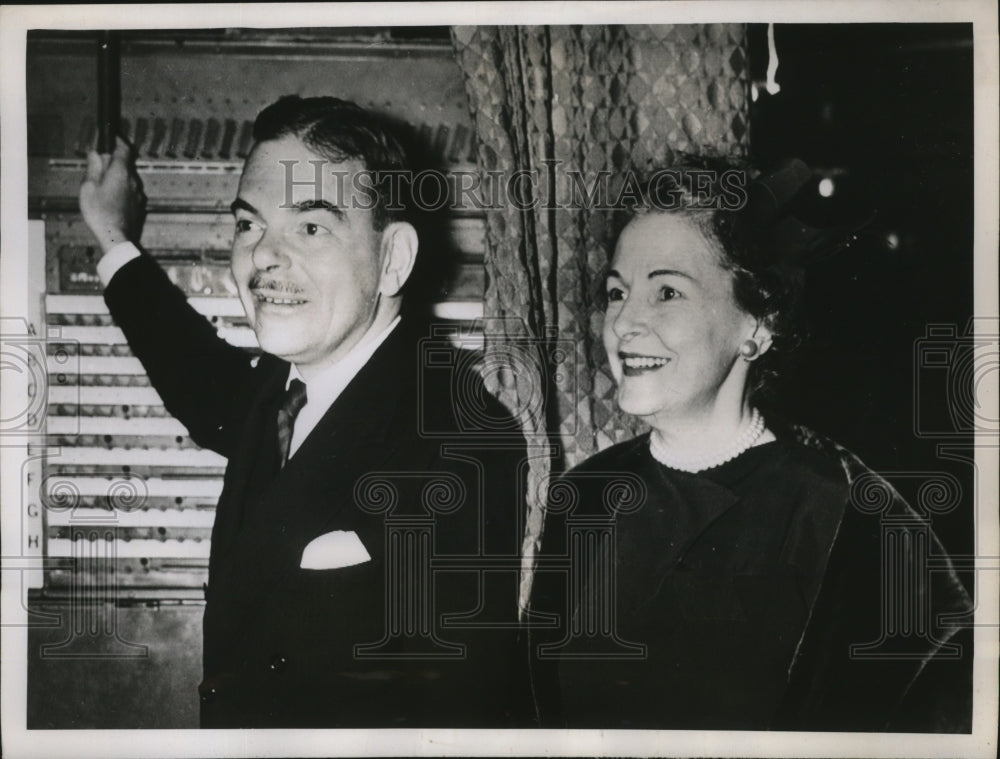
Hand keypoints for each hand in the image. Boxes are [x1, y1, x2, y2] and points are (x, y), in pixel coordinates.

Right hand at [79, 139, 146, 253]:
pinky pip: (129, 191)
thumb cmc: (100, 213)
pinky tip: (109, 199)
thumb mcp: (89, 187)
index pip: (123, 149)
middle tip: (98, 167)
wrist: (116, 237)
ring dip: (116, 177)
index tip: (111, 139)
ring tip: (101, 187)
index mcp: (120, 172)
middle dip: (113, 162)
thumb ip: (93, 168)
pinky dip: (121, 190)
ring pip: (127, 178)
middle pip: (125, 164)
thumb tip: (95, 154)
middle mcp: (133, 180)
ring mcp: (138, 193)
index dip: (117, 142)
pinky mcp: (138, 205)